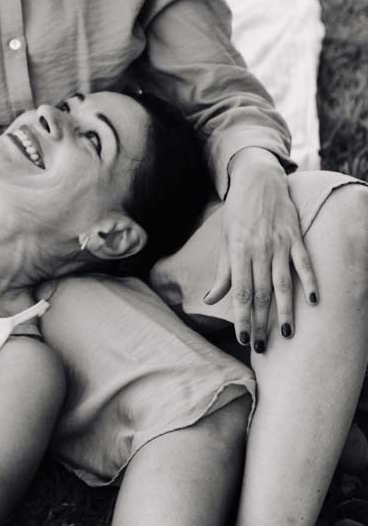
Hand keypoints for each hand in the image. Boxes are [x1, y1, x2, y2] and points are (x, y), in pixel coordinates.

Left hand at [204, 148, 317, 352]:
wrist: (257, 178)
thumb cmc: (238, 211)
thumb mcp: (225, 239)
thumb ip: (222, 271)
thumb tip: (210, 298)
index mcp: (238, 252)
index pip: (239, 293)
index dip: (241, 318)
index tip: (243, 339)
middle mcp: (258, 250)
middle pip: (261, 293)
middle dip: (261, 322)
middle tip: (263, 347)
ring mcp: (279, 244)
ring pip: (283, 283)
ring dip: (285, 311)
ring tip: (287, 334)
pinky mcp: (295, 237)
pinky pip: (304, 263)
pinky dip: (310, 281)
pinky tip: (314, 301)